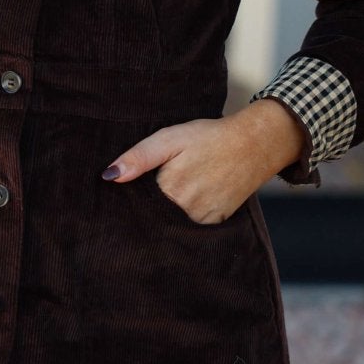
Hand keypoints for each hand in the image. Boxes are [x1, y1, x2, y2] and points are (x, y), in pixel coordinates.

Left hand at [100, 100, 310, 222]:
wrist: (254, 144)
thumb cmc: (209, 137)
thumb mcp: (170, 138)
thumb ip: (139, 157)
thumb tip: (109, 177)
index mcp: (169, 189)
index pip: (136, 203)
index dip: (130, 198)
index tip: (126, 192)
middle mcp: (185, 210)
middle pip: (153, 215)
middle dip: (147, 208)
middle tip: (158, 185)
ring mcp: (202, 219)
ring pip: (171, 223)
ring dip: (166, 213)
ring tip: (176, 189)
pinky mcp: (215, 222)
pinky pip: (191, 226)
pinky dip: (184, 216)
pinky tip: (188, 198)